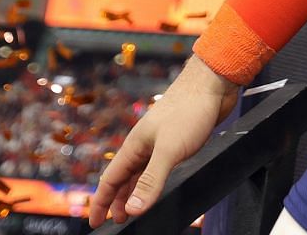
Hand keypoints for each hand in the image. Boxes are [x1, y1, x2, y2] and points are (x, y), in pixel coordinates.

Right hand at [92, 58, 242, 222]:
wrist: (212, 84)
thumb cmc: (188, 111)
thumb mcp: (168, 150)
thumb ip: (150, 180)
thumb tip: (131, 209)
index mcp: (134, 146)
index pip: (110, 180)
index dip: (100, 202)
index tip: (95, 222)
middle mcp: (143, 144)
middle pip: (122, 178)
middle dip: (116, 201)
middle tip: (118, 223)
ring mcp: (159, 142)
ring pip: (139, 173)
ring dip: (134, 193)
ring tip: (133, 211)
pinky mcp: (176, 142)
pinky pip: (156, 167)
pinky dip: (152, 182)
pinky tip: (156, 187)